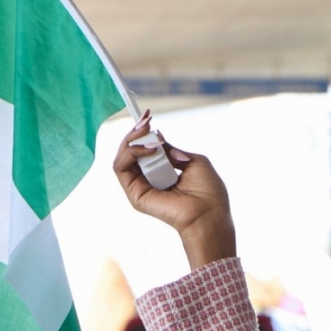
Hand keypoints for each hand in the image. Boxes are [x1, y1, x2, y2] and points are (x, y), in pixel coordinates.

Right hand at [112, 114, 236, 270]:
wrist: (209, 214)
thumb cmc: (208, 192)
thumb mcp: (194, 161)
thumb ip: (173, 150)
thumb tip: (156, 137)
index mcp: (163, 174)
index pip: (144, 150)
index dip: (143, 132)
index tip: (148, 115)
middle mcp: (149, 180)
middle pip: (130, 151)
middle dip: (135, 131)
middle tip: (146, 119)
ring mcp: (140, 187)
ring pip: (122, 157)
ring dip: (132, 140)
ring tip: (147, 132)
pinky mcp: (134, 195)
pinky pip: (121, 168)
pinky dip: (131, 153)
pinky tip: (150, 149)